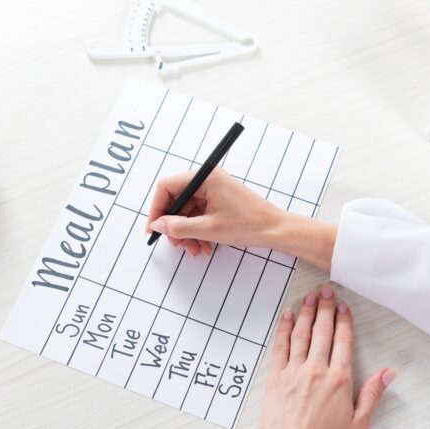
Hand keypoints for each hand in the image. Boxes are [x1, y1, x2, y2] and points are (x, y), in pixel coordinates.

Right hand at [146, 168, 337, 269]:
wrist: (275, 230)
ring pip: (186, 212)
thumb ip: (178, 227)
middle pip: (176, 201)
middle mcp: (207, 180)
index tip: (153, 228)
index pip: (167, 187)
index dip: (157, 208)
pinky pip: (198, 216)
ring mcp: (213, 191)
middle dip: (174, 226)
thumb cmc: (249, 224)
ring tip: (194, 250)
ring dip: (186, 233)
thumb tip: (158, 225)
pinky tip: (203, 246)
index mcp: (205, 178)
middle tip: (175, 244)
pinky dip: (196, 232)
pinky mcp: (218, 202)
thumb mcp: (208, 229)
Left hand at [243, 285, 395, 428]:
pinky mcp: (275, 377)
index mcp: (339, 380)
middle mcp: (316, 370)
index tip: (343, 306)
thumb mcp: (358, 424)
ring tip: (309, 296)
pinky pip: (280, 346)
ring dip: (306, 312)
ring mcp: (293, 371)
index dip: (343, 321)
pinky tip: (288, 316)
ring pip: (301, 334)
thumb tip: (389, 373)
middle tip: (326, 290)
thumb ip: (372, 395)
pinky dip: (284, 329)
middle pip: (322, 331)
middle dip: (325, 308)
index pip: (343, 341)